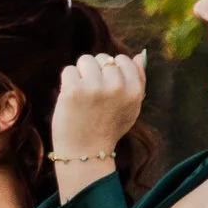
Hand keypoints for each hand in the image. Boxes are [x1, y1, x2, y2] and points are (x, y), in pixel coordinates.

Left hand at [50, 48, 147, 172]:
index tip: (106, 87)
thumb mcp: (131, 107)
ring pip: (85, 60)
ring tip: (83, 95)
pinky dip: (67, 82)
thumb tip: (140, 54)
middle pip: (103, 58)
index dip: (112, 70)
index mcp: (134, 90)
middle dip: (96, 72)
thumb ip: (139, 80)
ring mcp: (95, 87)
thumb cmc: (108, 128)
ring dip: (81, 74)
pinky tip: (72, 99)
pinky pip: (69, 70)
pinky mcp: (74, 90)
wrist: (85, 152)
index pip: (123, 59)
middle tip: (93, 96)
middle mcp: (117, 86)